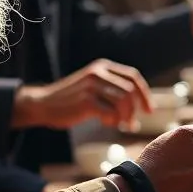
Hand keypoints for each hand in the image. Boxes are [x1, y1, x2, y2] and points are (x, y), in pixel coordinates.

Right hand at [12, 60, 151, 130]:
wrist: (43, 104)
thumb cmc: (72, 100)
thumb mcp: (93, 86)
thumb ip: (113, 89)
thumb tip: (140, 105)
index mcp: (103, 66)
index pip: (133, 77)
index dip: (144, 94)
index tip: (149, 110)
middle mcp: (98, 73)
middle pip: (130, 91)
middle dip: (134, 110)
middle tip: (130, 125)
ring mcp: (91, 86)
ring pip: (123, 102)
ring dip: (125, 117)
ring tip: (118, 125)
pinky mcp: (86, 101)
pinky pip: (111, 113)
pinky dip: (113, 121)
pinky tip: (105, 123)